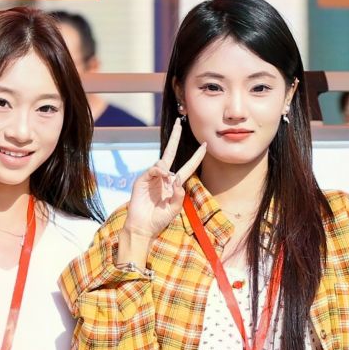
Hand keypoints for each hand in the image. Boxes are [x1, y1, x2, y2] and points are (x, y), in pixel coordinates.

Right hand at [124, 127, 206, 258]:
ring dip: (166, 169)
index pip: (188, 166)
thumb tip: (177, 178)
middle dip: (175, 137)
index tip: (205, 145)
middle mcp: (164, 177)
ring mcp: (153, 178)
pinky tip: (163, 176)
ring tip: (166, 181)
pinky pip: (153, 170)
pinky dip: (159, 171)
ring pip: (162, 162)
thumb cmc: (159, 219)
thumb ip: (179, 195)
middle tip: (179, 122)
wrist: (143, 227)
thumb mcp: (175, 208)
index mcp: (175, 184)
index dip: (197, 156)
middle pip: (170, 153)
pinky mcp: (143, 180)